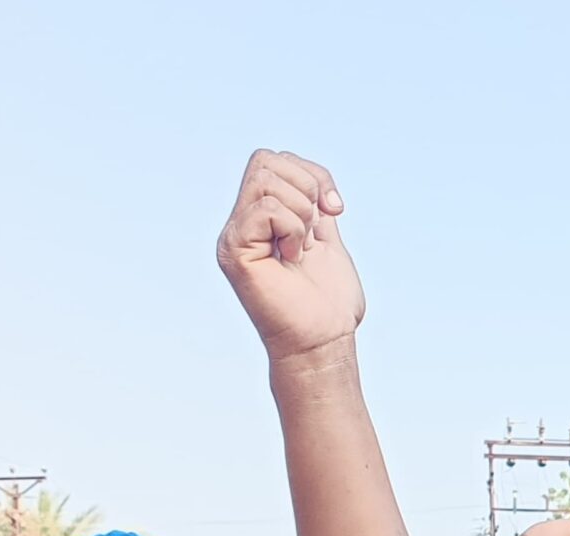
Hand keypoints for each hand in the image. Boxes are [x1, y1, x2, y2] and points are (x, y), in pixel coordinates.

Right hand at [218, 150, 364, 363]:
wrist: (324, 341)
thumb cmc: (328, 302)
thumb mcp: (327, 239)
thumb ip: (314, 206)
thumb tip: (314, 179)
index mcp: (261, 218)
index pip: (275, 159)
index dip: (313, 175)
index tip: (335, 211)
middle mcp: (241, 223)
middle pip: (265, 159)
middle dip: (307, 186)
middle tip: (316, 229)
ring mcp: (234, 236)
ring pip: (265, 179)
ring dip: (301, 211)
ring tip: (302, 247)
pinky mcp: (234, 251)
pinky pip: (266, 209)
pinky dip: (293, 228)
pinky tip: (293, 256)